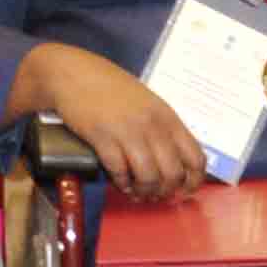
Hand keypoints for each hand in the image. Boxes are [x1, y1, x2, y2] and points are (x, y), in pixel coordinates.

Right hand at [20, 42, 208, 205]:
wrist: (72, 72)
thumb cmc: (108, 86)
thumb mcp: (146, 102)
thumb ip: (162, 128)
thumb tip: (174, 162)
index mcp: (167, 116)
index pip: (195, 158)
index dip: (192, 182)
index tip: (182, 191)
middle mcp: (152, 125)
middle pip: (172, 174)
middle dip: (164, 191)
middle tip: (154, 194)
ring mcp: (127, 130)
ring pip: (148, 177)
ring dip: (143, 191)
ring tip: (136, 191)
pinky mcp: (102, 136)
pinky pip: (119, 170)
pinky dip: (121, 182)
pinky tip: (119, 181)